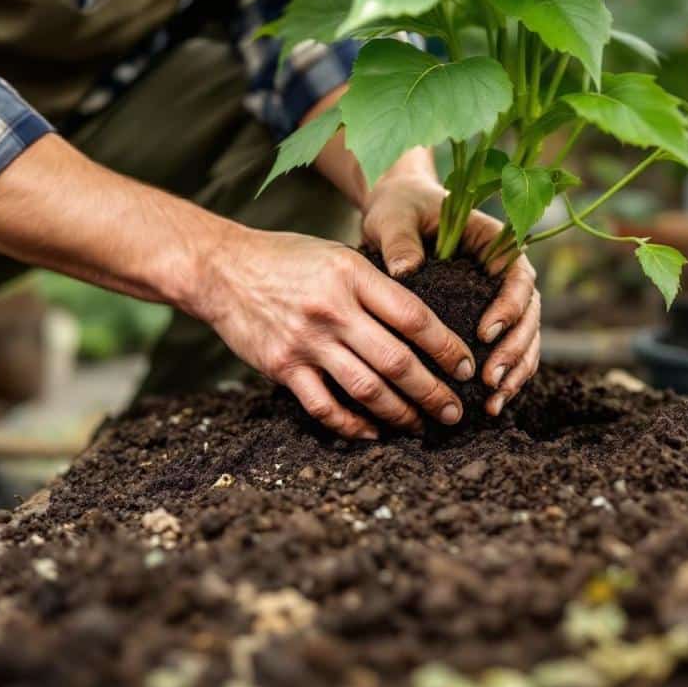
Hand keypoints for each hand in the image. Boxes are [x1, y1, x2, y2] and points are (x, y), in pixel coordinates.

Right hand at [201, 229, 476, 439]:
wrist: (222, 269)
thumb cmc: (287, 259)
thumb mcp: (337, 255)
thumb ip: (375, 285)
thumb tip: (423, 322)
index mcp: (352, 275)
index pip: (414, 317)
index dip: (446, 347)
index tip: (466, 367)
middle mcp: (332, 309)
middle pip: (397, 360)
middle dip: (433, 391)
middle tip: (453, 411)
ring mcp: (306, 341)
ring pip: (366, 388)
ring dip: (400, 413)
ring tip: (420, 425)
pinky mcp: (282, 366)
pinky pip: (324, 406)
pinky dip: (351, 424)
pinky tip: (372, 431)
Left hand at [361, 149, 541, 415]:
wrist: (399, 214)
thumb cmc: (399, 210)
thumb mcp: (394, 218)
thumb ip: (400, 240)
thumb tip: (404, 270)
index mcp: (494, 242)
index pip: (518, 276)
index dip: (509, 306)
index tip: (485, 333)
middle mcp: (505, 272)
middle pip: (529, 314)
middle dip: (515, 350)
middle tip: (490, 379)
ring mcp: (500, 298)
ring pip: (525, 339)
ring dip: (514, 372)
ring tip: (493, 402)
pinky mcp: (489, 319)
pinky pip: (507, 351)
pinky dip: (504, 378)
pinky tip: (489, 404)